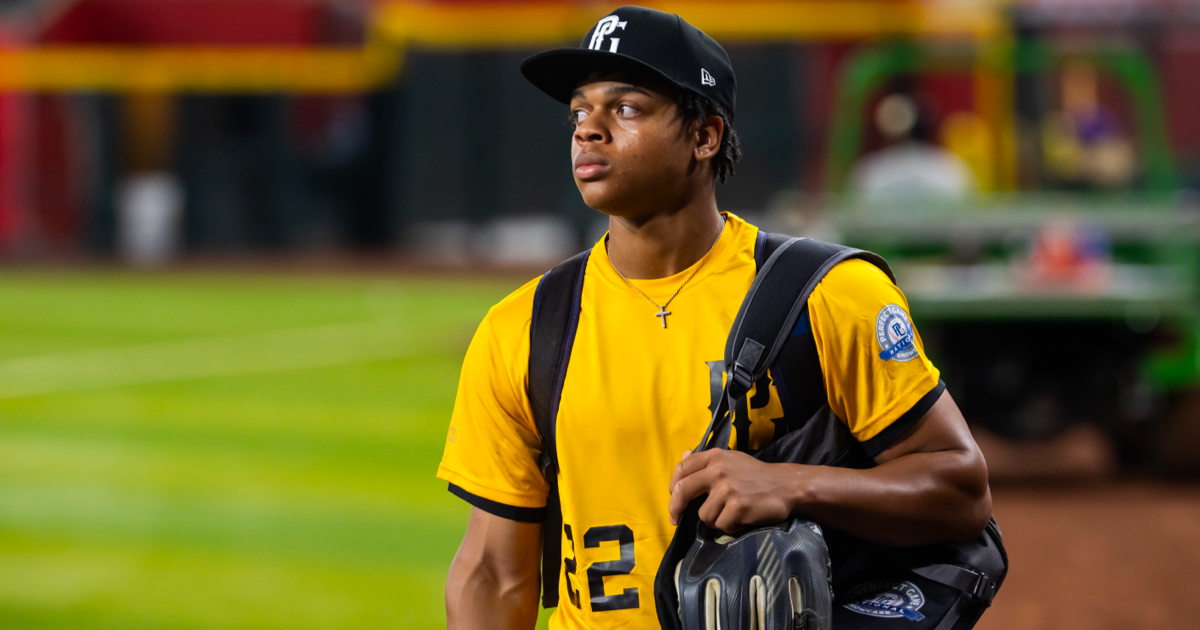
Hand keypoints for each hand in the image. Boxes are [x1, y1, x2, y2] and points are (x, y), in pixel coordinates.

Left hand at [667, 449, 806, 533]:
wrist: (786, 485)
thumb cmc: (755, 475)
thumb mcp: (730, 460)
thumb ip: (706, 461)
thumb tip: (683, 456)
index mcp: (714, 456)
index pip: (682, 469)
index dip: (673, 486)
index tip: (673, 497)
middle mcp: (718, 470)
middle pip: (682, 491)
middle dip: (675, 508)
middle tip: (675, 520)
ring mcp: (728, 489)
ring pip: (704, 515)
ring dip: (715, 519)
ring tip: (731, 513)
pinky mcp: (737, 507)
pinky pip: (721, 525)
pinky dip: (730, 526)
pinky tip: (741, 518)